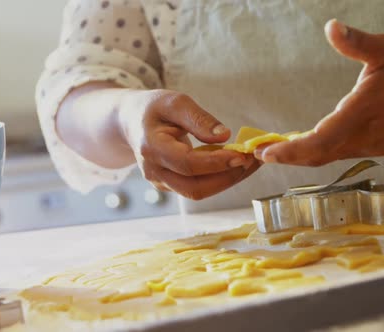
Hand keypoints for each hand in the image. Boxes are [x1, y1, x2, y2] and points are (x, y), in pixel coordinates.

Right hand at [119, 90, 258, 199]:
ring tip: (251, 162)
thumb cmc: (153, 109)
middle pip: (194, 187)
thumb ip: (199, 119)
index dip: (216, 162)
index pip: (187, 164)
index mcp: (151, 148)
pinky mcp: (170, 185)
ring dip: (228, 180)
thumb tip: (225, 135)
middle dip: (228, 177)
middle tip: (253, 160)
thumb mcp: (175, 102)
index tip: (242, 154)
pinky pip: (198, 187)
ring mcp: (161, 182)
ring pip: (198, 192)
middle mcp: (154, 171)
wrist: (130, 122)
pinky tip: (236, 163)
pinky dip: (219, 178)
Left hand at [256, 19, 383, 165]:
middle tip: (262, 154)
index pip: (319, 140)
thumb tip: (331, 27)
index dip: (290, 151)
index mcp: (362, 113)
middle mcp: (366, 136)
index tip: (266, 153)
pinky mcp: (382, 146)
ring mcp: (375, 145)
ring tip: (279, 150)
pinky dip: (323, 152)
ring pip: (331, 156)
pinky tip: (311, 144)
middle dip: (288, 156)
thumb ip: (356, 42)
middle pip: (319, 155)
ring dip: (304, 155)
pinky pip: (345, 153)